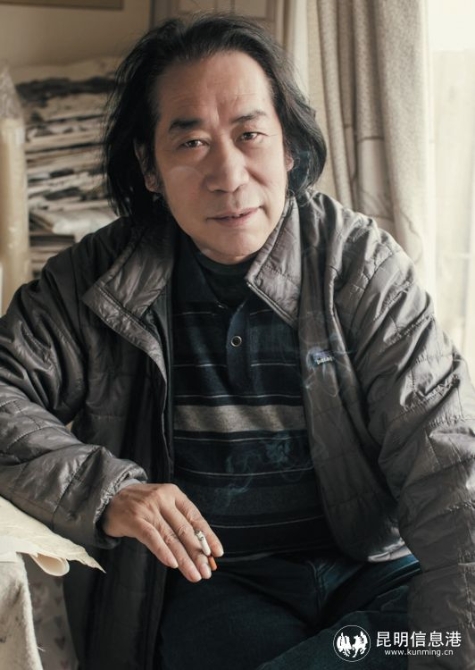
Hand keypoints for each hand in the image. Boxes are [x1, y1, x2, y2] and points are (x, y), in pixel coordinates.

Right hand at [101, 483, 223, 581]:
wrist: (110, 497)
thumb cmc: (142, 505)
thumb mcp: (163, 505)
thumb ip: (179, 522)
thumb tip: (201, 550)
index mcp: (174, 494)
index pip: (195, 517)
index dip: (207, 536)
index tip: (217, 553)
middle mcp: (163, 499)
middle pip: (185, 529)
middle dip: (198, 553)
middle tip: (207, 571)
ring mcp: (148, 509)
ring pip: (170, 537)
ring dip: (184, 559)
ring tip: (194, 574)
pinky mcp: (134, 520)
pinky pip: (151, 538)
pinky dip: (163, 551)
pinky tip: (172, 564)